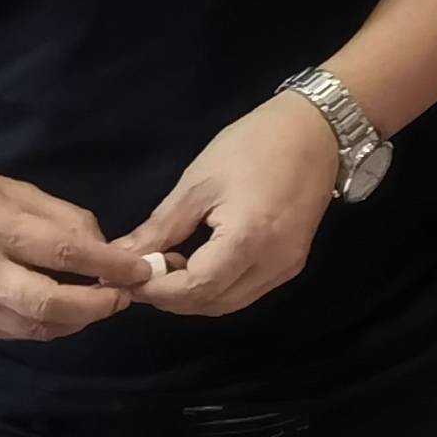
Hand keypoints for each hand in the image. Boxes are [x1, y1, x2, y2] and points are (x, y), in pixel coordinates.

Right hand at [0, 164, 148, 339]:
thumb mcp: (3, 186)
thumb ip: (57, 215)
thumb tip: (103, 245)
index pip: (64, 253)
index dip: (111, 266)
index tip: (141, 270)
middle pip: (51, 303)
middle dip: (99, 305)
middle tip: (124, 295)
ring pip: (38, 327)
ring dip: (79, 320)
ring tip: (100, 302)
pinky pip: (18, 332)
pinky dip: (50, 325)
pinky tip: (64, 310)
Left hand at [112, 91, 339, 318]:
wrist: (315, 133)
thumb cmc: (252, 146)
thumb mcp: (198, 183)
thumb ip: (161, 227)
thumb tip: (122, 255)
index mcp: (248, 238)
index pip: (196, 287)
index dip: (158, 290)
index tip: (129, 277)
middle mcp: (272, 264)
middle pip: (213, 304)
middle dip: (172, 297)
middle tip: (142, 273)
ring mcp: (286, 268)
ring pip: (229, 303)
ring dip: (194, 296)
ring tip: (169, 267)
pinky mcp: (291, 265)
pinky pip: (246, 292)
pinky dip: (217, 288)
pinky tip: (199, 263)